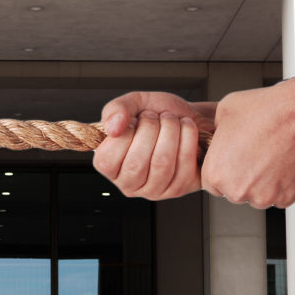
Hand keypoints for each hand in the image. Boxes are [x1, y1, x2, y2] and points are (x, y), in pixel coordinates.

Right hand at [93, 91, 214, 199]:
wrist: (187, 116)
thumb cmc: (156, 113)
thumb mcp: (132, 103)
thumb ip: (115, 110)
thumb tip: (113, 128)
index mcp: (108, 166)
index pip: (107, 160)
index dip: (125, 133)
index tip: (136, 119)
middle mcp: (128, 184)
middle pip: (136, 164)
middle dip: (150, 129)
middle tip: (156, 116)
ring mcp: (153, 191)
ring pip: (162, 164)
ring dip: (170, 131)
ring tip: (171, 119)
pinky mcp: (179, 189)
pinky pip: (184, 166)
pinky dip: (188, 138)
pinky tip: (186, 127)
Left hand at [201, 66, 294, 207]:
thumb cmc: (265, 111)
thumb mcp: (223, 113)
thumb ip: (216, 134)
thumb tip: (218, 138)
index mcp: (215, 174)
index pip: (212, 184)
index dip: (224, 171)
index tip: (233, 162)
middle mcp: (237, 190)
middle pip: (235, 192)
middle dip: (243, 178)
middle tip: (254, 156)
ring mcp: (263, 196)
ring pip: (258, 196)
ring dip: (263, 183)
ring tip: (270, 157)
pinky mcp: (286, 197)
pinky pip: (280, 196)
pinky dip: (283, 184)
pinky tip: (284, 163)